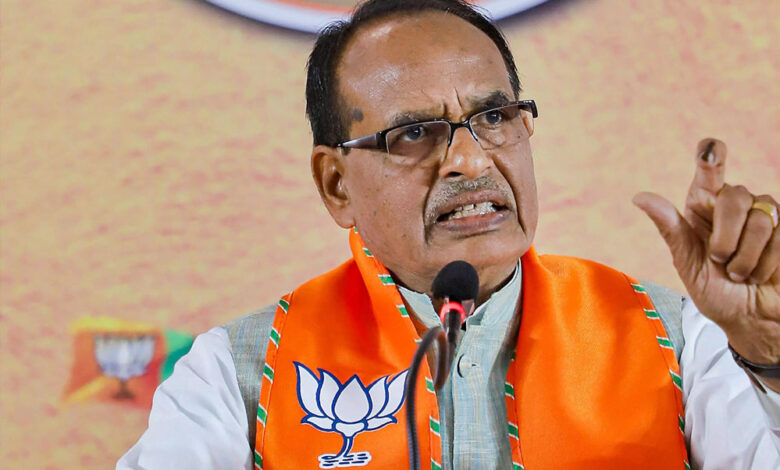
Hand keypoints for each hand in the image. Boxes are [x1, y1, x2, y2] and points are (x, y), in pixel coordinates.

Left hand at [633, 138, 778, 388]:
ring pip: (761, 217)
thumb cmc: (715, 293)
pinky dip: (766, 262)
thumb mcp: (687, 263)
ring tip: (741, 273)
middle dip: (726, 236)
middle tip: (721, 261)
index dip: (711, 155)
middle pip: (735, 195)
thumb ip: (670, 227)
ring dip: (746, 255)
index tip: (709, 149)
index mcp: (703, 208)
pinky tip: (761, 274)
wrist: (750, 320)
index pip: (709, 171)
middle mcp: (734, 206)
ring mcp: (765, 216)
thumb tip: (639, 196)